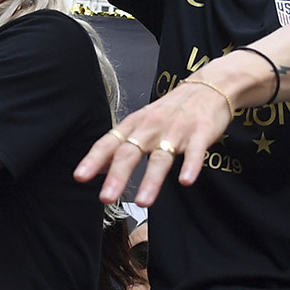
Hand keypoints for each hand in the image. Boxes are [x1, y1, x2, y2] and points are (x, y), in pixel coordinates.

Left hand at [77, 73, 241, 206]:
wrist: (208, 87)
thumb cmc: (170, 110)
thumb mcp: (141, 123)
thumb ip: (119, 146)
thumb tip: (96, 169)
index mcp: (135, 125)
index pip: (109, 143)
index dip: (94, 159)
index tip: (80, 176)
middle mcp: (152, 127)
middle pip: (131, 152)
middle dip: (117, 176)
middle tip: (106, 197)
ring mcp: (177, 130)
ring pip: (161, 157)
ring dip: (151, 180)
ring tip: (143, 202)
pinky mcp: (201, 133)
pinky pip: (195, 152)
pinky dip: (191, 166)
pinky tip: (186, 181)